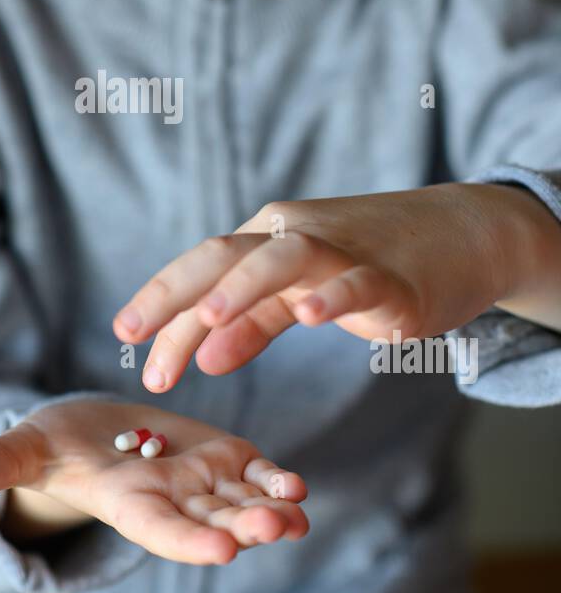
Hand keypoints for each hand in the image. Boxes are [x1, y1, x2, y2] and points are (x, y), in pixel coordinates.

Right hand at [0, 399, 308, 564]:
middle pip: (211, 522)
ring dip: (270, 509)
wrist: (87, 434)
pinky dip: (276, 482)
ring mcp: (198, 484)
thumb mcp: (25, 449)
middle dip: (245, 527)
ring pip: (240, 503)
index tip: (225, 551)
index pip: (162, 530)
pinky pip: (253, 476)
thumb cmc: (50, 446)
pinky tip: (297, 487)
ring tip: (296, 509)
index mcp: (127, 504)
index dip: (191, 541)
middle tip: (277, 527)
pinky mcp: (218, 460)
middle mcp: (170, 502)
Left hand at [112, 183, 515, 392]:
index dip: (161, 310)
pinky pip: (357, 281)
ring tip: (206, 319)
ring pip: (283, 258)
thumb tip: (204, 357)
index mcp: (265, 239)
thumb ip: (253, 325)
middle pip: (223, 256)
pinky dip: (334, 294)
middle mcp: (294, 236)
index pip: (200, 274)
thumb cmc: (372, 264)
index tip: (131, 352)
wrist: (460, 235)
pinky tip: (313, 313)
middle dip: (173, 296)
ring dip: (242, 287)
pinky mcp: (391, 277)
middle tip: (133, 337)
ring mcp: (344, 252)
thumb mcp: (302, 296)